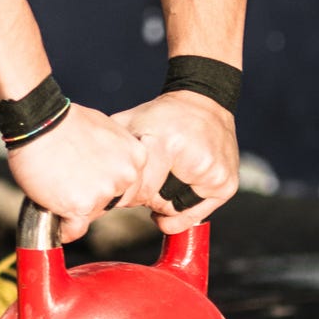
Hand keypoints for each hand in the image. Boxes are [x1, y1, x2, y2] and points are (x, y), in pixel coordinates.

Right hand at [5, 103, 149, 243]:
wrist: (37, 122)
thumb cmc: (63, 121)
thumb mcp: (103, 129)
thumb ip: (114, 152)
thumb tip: (109, 166)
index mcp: (136, 157)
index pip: (127, 185)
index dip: (104, 182)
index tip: (88, 176)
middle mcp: (126, 176)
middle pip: (112, 202)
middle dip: (92, 197)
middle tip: (70, 181)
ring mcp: (104, 193)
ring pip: (91, 215)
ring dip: (74, 208)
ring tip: (56, 187)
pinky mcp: (80, 207)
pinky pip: (73, 230)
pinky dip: (62, 227)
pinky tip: (53, 212)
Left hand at [113, 90, 238, 231]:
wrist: (206, 103)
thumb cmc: (162, 116)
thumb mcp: (131, 121)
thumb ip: (111, 148)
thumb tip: (91, 179)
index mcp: (167, 143)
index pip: (141, 190)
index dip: (126, 195)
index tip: (119, 193)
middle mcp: (195, 160)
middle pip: (157, 202)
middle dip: (144, 197)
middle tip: (142, 183)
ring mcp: (214, 174)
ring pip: (176, 211)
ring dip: (164, 203)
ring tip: (161, 183)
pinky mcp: (226, 184)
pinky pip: (197, 215)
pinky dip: (182, 212)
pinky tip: (174, 196)